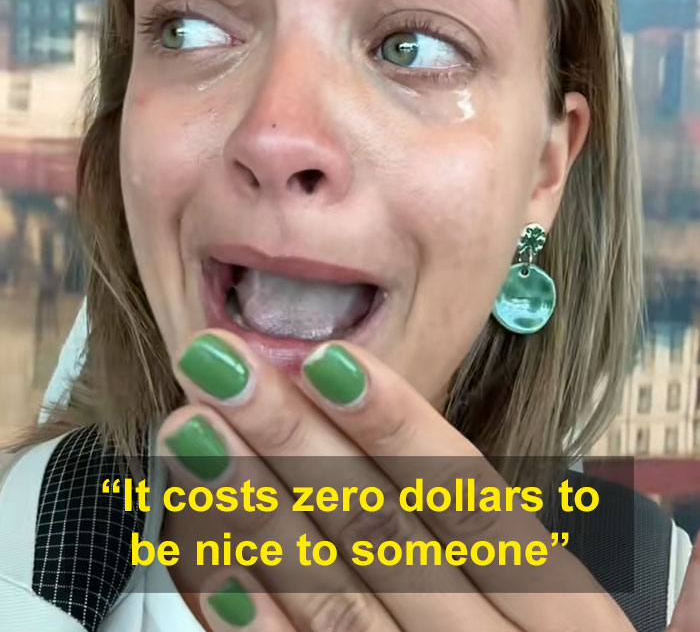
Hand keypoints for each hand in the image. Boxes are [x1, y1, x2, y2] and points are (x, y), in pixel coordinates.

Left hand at [157, 330, 693, 630]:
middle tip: (216, 364)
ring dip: (248, 513)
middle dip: (291, 443)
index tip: (325, 358)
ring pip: (329, 602)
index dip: (397, 429)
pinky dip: (244, 615)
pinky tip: (196, 552)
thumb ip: (535, 563)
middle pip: (382, 538)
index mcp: (566, 623)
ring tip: (185, 433)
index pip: (470, 505)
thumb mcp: (587, 627)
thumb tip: (535, 470)